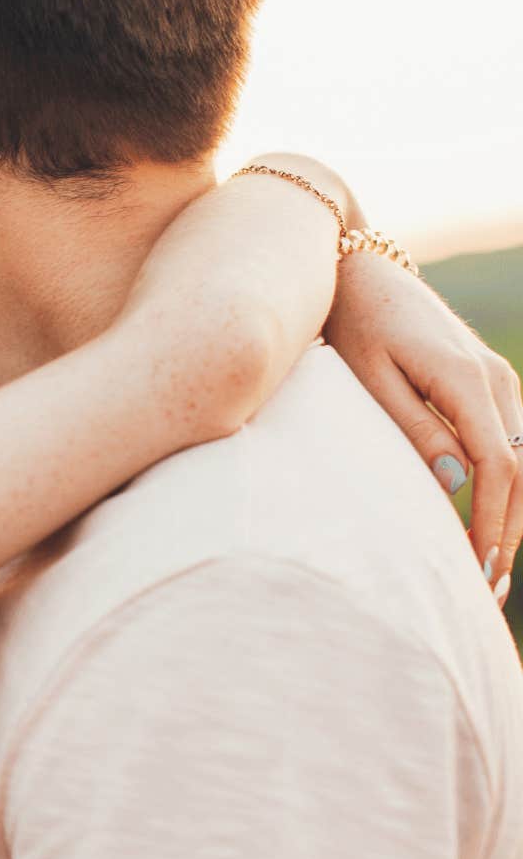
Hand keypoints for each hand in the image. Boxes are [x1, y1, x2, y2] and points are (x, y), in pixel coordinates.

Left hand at [325, 252, 522, 596]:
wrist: (359, 271)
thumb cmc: (352, 324)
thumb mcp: (369, 377)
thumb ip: (414, 428)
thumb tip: (456, 481)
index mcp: (466, 380)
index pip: (497, 467)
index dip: (493, 521)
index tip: (479, 567)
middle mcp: (495, 380)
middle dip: (509, 531)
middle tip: (486, 588)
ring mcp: (498, 380)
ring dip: (513, 515)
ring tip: (488, 567)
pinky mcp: (488, 383)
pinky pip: (512, 445)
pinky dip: (508, 488)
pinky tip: (489, 523)